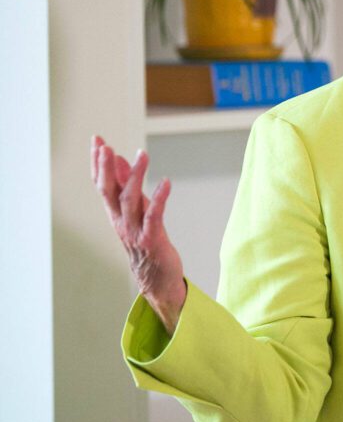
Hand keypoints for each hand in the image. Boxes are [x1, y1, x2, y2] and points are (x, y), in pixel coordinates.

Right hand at [91, 135, 185, 333]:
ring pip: (130, 201)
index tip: (97, 140)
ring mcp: (135, 232)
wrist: (157, 280)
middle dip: (105, 168)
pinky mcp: (152, 240)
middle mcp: (121, 222)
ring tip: (142, 154)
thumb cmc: (147, 243)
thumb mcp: (137, 212)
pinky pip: (154, 217)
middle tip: (104, 145)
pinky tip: (166, 182)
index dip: (98, 163)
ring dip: (136, 176)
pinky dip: (158, 199)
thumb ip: (129, 187)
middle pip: (109, 192)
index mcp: (116, 215)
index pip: (102, 185)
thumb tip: (123, 160)